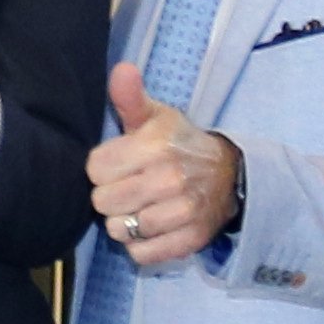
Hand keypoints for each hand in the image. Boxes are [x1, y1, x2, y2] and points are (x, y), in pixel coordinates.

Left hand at [86, 58, 243, 269]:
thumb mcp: (156, 117)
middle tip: (127, 187)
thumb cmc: (179, 144)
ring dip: (123, 222)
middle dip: (109, 196)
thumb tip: (121, 69)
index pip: (95, 169)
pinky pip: (140, 254)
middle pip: (103, 202)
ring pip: (119, 230)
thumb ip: (131, 97)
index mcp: (155, 146)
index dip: (101, 168)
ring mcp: (180, 213)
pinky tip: (149, 228)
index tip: (117, 165)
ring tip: (138, 207)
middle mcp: (169, 179)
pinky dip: (139, 245)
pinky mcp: (188, 241)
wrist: (229, 175)